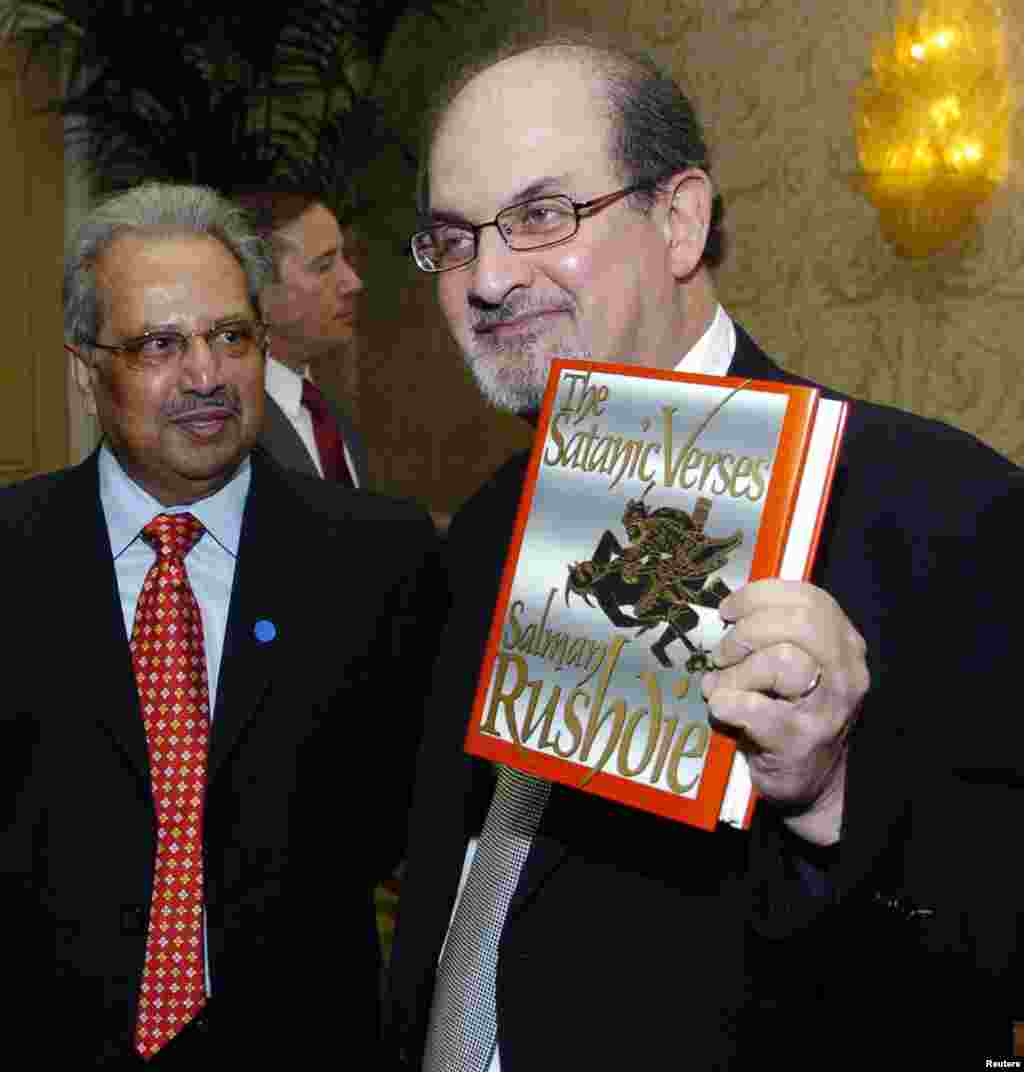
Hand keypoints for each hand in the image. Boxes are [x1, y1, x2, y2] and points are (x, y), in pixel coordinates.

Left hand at [701, 579, 868, 844]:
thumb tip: (727, 613)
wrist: (811, 782)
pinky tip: (722, 708)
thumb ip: (775, 634)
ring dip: (737, 671)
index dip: (760, 597)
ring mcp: (825, 710)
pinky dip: (728, 703)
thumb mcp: (797, 666)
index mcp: (843, 646)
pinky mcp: (799, 742)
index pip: (809, 599)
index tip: (728, 610)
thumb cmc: (791, 712)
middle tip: (724, 653)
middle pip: (800, 623)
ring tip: (721, 685)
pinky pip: (755, 709)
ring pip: (784, 661)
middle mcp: (845, 674)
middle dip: (749, 630)